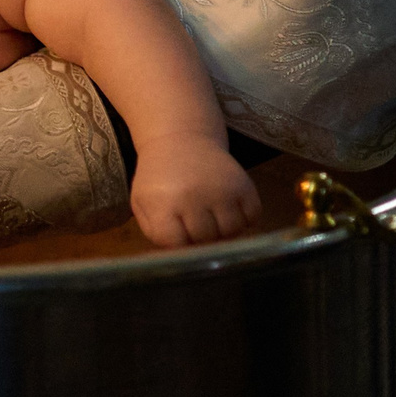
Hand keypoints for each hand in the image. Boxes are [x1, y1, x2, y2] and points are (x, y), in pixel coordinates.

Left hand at [129, 133, 262, 246]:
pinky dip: (245, 219)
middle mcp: (193, 197)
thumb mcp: (143, 202)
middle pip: (207, 240)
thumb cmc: (159, 177)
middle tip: (195, 221)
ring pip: (232, 233)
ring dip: (224, 230)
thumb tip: (177, 257)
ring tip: (212, 215)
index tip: (179, 232)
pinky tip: (228, 206)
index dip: (180, 243)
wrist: (180, 139)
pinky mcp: (244, 184)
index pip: (178, 245)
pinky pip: (253, 218)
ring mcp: (221, 190)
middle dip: (202, 237)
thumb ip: (156, 232)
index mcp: (162, 203)